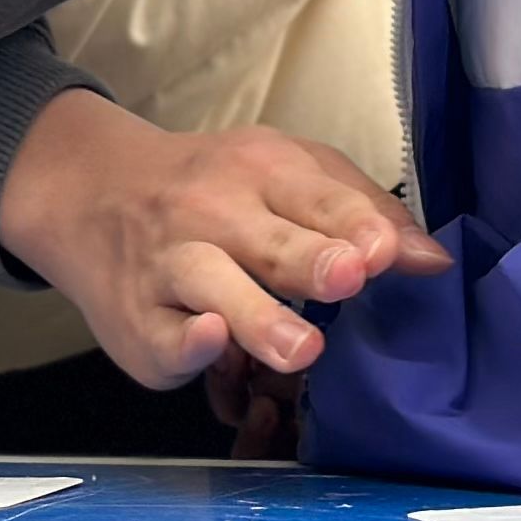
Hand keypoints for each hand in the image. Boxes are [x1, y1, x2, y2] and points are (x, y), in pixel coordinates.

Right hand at [0, 91, 447, 388]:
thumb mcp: (284, 172)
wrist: (89, 193)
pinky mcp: (140, 323)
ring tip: (302, 349)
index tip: (383, 250)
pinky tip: (207, 341)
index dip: (351, 224)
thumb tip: (430, 260)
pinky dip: (184, 342)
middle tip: (349, 276)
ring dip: (258, 317)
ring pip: (212, 288)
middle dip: (310, 261)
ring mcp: (171, 267)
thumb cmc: (211, 188)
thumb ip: (360, 210)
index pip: (313, 196)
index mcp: (258, 171)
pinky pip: (163, 336)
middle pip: (268, 241)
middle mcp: (212, 214)